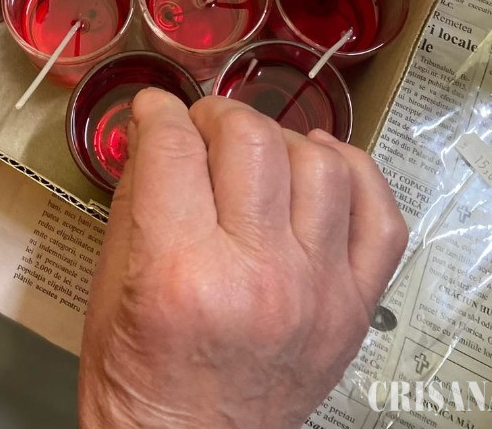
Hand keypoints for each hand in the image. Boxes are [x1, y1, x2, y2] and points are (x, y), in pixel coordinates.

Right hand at [80, 90, 406, 428]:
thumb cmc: (143, 381)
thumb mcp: (110, 283)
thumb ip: (137, 196)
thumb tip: (157, 133)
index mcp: (180, 272)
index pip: (174, 147)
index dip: (157, 111)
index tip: (154, 110)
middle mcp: (257, 278)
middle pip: (251, 139)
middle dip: (216, 115)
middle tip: (200, 128)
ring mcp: (317, 292)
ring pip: (320, 163)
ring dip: (280, 139)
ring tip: (257, 152)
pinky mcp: (354, 308)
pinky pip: (381, 215)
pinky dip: (354, 174)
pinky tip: (321, 166)